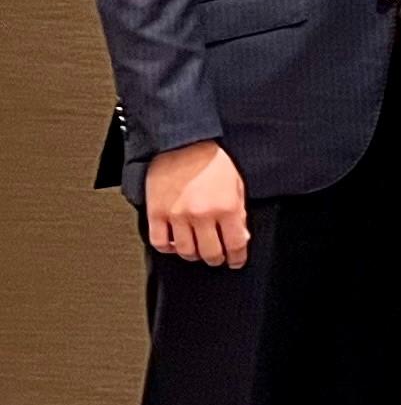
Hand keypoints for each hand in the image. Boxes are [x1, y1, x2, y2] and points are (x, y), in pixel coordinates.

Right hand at [146, 140, 250, 267]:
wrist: (182, 143)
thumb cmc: (210, 161)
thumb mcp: (236, 185)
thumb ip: (239, 214)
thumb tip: (240, 238)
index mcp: (226, 207)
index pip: (235, 245)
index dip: (236, 258)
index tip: (235, 262)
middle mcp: (201, 214)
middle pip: (210, 253)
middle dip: (216, 259)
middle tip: (217, 258)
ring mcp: (177, 215)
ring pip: (186, 251)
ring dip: (194, 255)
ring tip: (198, 250)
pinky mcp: (156, 213)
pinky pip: (160, 242)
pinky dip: (168, 248)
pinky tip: (175, 244)